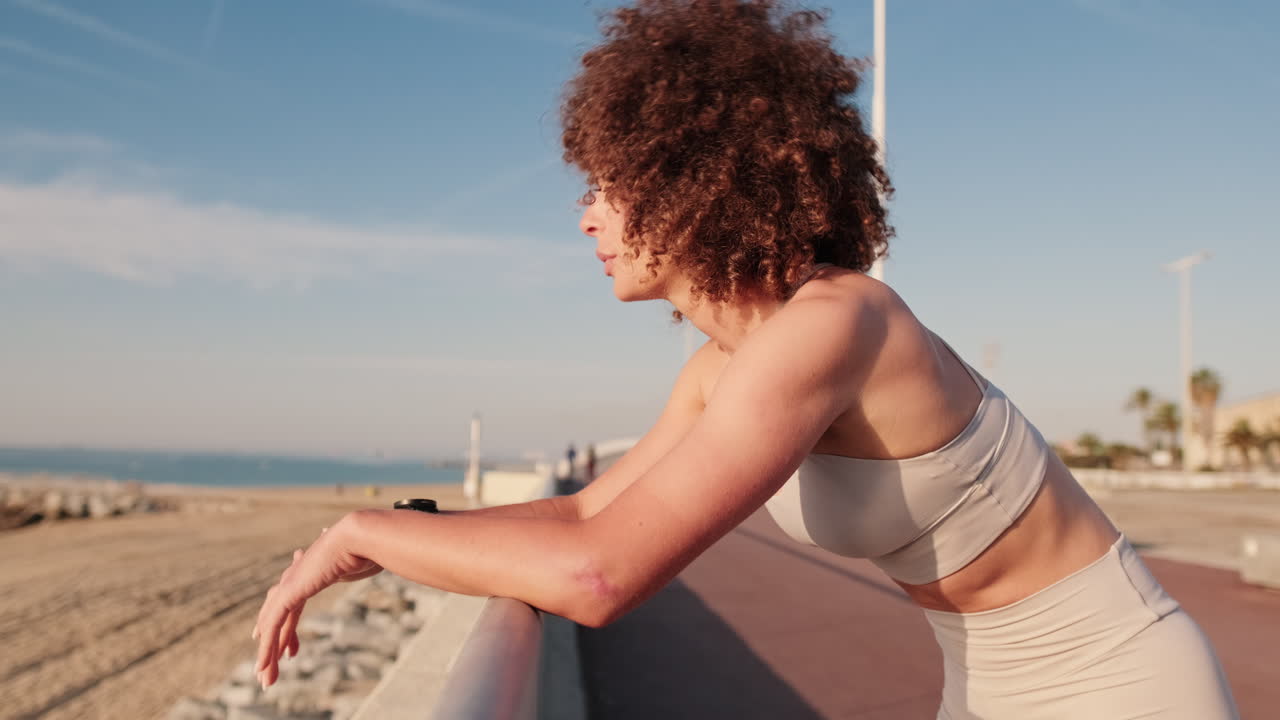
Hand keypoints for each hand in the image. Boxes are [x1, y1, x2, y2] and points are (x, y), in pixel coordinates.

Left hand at [251, 513, 373, 687]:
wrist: (362, 535)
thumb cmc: (371, 547)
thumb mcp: (364, 561)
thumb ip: (362, 561)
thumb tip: (369, 551)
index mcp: (311, 572)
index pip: (291, 603)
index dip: (287, 628)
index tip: (288, 649)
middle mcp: (296, 576)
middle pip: (277, 615)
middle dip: (273, 643)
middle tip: (266, 667)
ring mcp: (290, 582)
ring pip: (273, 625)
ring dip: (268, 654)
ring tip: (266, 679)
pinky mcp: (290, 591)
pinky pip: (275, 625)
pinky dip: (269, 647)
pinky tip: (265, 665)